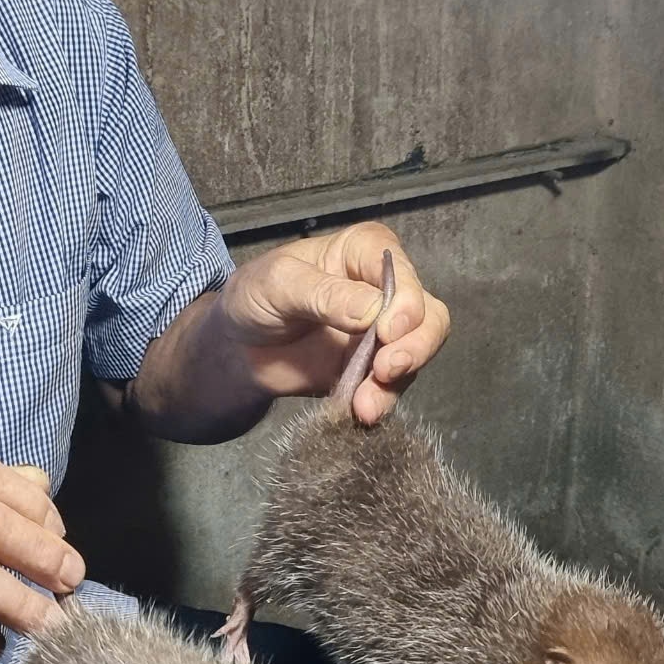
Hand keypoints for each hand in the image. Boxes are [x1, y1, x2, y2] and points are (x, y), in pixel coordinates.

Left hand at [214, 221, 451, 425]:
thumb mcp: (277, 284)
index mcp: (362, 252)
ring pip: (418, 351)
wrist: (237, 349)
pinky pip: (394, 384)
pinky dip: (383, 399)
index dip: (405, 300)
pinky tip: (362, 411)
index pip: (399, 270)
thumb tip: (373, 311)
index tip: (386, 331)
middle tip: (386, 371)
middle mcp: (382, 288)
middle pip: (427, 312)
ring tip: (367, 404)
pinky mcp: (374, 369)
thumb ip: (324, 294)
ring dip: (399, 379)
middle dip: (415, 344)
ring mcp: (382, 332)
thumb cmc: (253, 299)